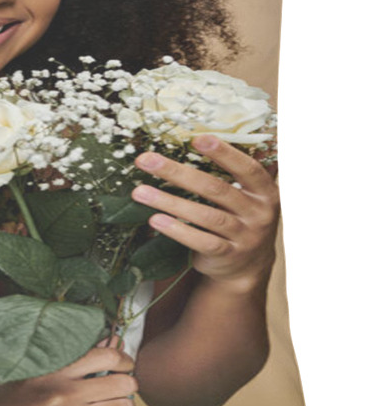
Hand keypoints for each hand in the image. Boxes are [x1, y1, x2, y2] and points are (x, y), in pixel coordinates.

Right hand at [0, 344, 136, 405]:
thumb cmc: (12, 390)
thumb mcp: (37, 364)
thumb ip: (70, 355)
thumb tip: (106, 344)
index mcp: (56, 368)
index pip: (106, 356)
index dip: (123, 358)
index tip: (124, 361)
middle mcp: (65, 393)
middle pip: (122, 384)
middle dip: (128, 382)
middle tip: (123, 381)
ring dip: (122, 404)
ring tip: (113, 400)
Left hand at [131, 134, 279, 289]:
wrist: (249, 266)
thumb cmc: (238, 219)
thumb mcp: (244, 196)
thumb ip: (226, 175)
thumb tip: (186, 144)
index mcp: (264, 191)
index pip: (247, 168)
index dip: (224, 153)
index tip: (197, 139)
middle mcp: (258, 213)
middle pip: (215, 189)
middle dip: (177, 172)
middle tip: (146, 160)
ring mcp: (245, 237)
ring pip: (205, 216)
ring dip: (169, 202)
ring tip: (140, 192)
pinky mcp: (229, 256)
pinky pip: (202, 241)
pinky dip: (178, 230)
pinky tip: (156, 220)